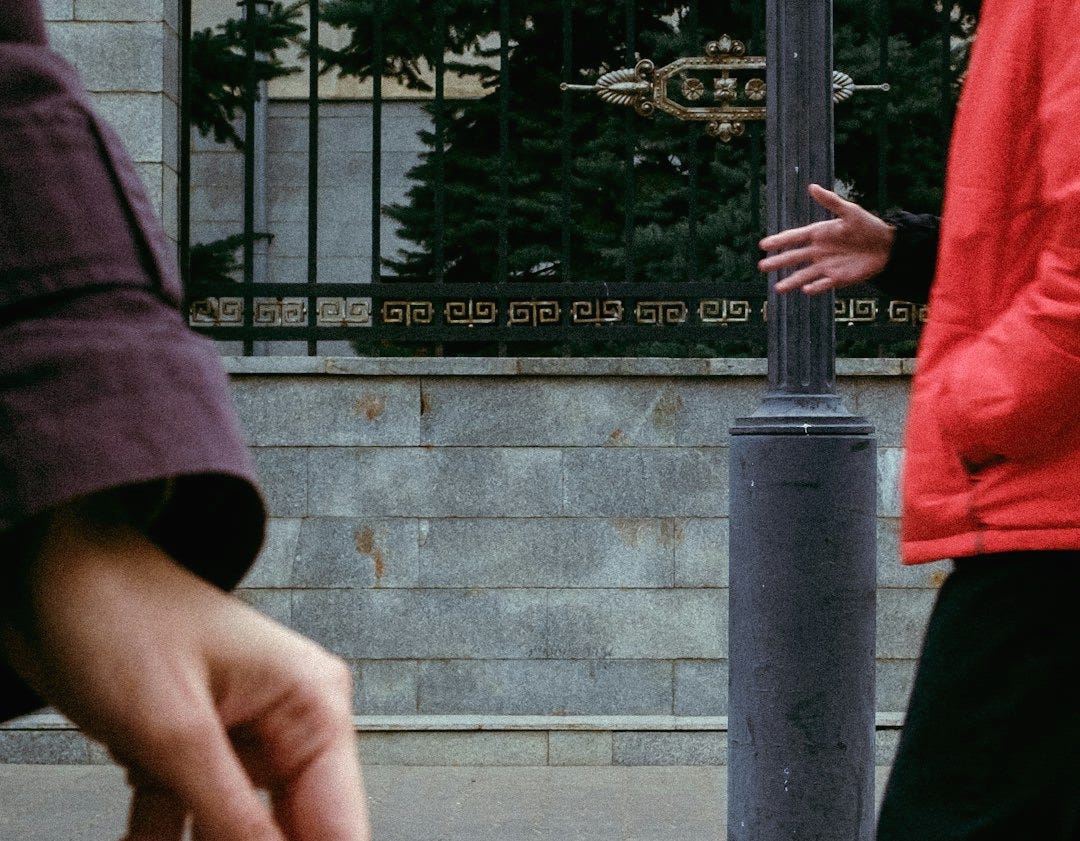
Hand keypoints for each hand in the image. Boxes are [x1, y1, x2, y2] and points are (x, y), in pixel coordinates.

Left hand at [4, 502, 370, 840]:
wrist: (44, 571)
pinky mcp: (188, 757)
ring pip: (236, 837)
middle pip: (292, 834)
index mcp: (311, 704)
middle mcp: (285, 725)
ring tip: (161, 837)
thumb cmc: (116, 610)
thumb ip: (233, 816)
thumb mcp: (176, 729)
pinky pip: (185, 827)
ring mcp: (236, 743)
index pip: (339, 824)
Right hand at [758, 183, 895, 293]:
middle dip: (778, 262)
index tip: (763, 245)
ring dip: (790, 281)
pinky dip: (815, 288)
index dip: (779, 241)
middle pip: (793, 258)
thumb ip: (831, 201)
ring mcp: (826, 266)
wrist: (887, 246)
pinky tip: (806, 290)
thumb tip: (811, 187)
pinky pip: (822, 284)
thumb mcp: (850, 211)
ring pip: (803, 275)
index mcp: (819, 234)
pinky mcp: (837, 278)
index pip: (794, 237)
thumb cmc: (868, 226)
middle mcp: (818, 251)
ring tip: (777, 289)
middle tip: (761, 266)